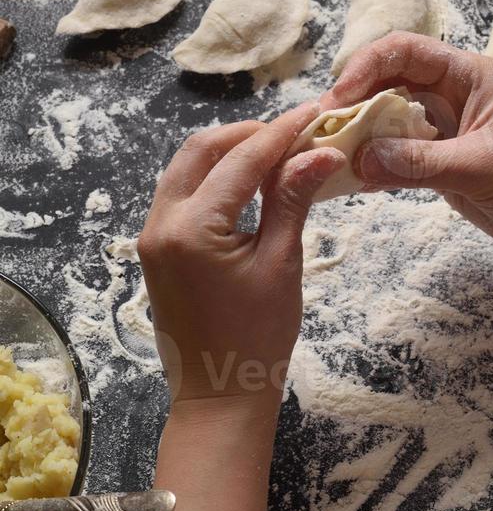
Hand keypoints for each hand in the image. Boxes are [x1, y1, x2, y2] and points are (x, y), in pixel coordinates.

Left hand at [138, 105, 344, 405]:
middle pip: (202, 150)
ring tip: (277, 152)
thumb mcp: (282, 264)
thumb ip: (293, 200)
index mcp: (192, 230)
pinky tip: (250, 180)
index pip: (241, 161)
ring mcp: (153, 234)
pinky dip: (215, 177)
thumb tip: (321, 153)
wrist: (218, 397)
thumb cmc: (257, 340)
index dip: (281, 133)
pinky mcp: (156, 246)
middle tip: (295, 133)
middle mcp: (161, 224)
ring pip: (187, 167)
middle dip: (250, 134)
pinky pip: (182, 192)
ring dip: (230, 152)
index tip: (313, 113)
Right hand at [323, 31, 492, 263]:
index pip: (405, 51)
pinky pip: (391, 154)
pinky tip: (349, 180)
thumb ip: (421, 163)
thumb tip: (361, 159)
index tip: (338, 98)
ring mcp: (439, 127)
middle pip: (386, 82)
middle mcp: (448, 94)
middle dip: (352, 102)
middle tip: (321, 130)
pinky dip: (369, 164)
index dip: (366, 67)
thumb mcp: (481, 167)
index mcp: (467, 75)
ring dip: (356, 135)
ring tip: (326, 154)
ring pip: (384, 119)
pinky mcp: (433, 160)